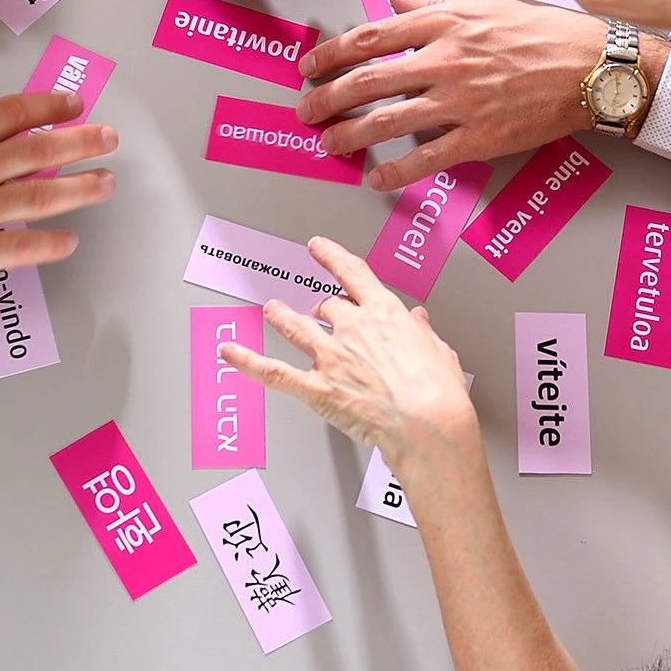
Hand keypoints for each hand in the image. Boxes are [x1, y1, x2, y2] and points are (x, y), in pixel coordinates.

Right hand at [0, 50, 116, 316]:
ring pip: (38, 197)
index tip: (72, 104)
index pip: (11, 114)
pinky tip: (68, 240)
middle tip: (107, 137)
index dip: (48, 107)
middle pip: (37, 151)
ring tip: (104, 183)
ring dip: (78, 189)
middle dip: (79, 142)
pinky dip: (47, 245)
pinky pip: (18, 249)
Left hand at [220, 238, 475, 466]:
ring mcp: (331, 357)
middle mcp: (353, 328)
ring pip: (295, 327)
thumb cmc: (440, 393)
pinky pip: (273, 372)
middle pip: (327, 307)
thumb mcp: (440, 352)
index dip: (331, 257)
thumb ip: (424, 334)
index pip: (352, 274)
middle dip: (321, 309)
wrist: (429, 423)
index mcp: (385, 314)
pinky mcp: (316, 388)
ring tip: (272, 310)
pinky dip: (247, 361)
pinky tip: (230, 353)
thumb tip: (419, 322)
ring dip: (281, 316)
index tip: (319, 248)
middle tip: (317, 312)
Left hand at [298, 0, 601, 189]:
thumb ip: (431, 4)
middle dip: (326, 98)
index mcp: (444, 21)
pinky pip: (426, 158)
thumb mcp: (483, 4)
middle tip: (305, 110)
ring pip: (387, 120)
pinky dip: (394, 172)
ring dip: (349, 134)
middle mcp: (445, 58)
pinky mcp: (481, 137)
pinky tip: (375, 178)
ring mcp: (461, 100)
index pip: (369, 37)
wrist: (593, 66)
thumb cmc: (545, 32)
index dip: (329, 54)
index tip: (308, 66)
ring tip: (328, 143)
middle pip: (367, 80)